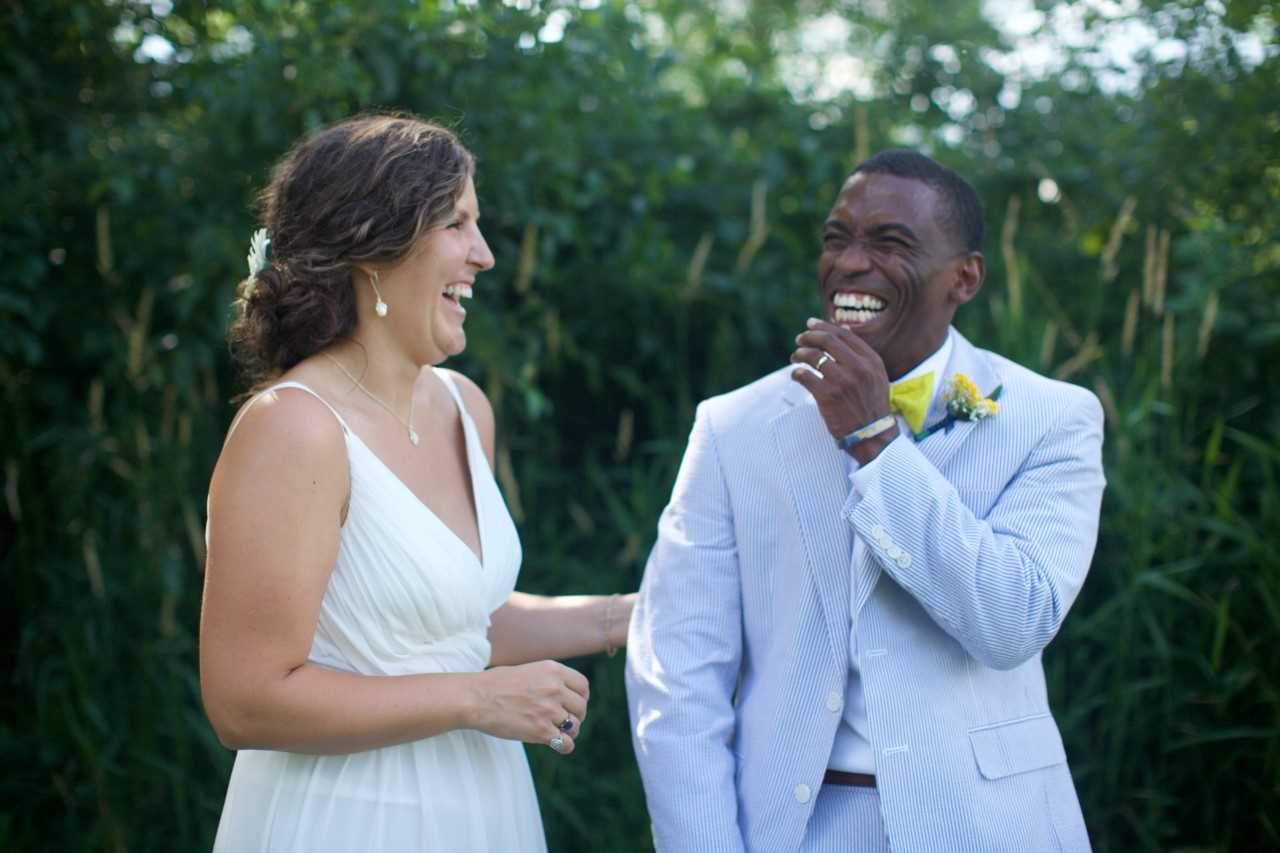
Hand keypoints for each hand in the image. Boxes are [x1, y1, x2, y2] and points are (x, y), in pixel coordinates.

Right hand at [471, 660, 588, 753]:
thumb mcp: (528, 670)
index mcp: (553, 670)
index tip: (574, 704)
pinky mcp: (540, 731)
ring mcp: (549, 710)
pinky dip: (563, 746)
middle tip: (564, 721)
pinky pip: (566, 743)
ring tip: (557, 732)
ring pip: (575, 726)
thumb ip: (548, 679)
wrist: (475, 698)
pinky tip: (556, 745)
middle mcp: (555, 688)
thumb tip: (564, 693)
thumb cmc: (495, 684)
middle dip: (575, 716)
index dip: (581, 697)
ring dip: (569, 731)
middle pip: (581, 707)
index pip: (583, 686)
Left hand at [790, 318, 899, 464]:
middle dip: (809, 336)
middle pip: (827, 341)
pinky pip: (805, 375)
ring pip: (813, 356)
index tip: (810, 324)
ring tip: (795, 357)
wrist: (872, 435)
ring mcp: (842, 381)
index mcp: (871, 360)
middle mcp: (858, 367)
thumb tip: (843, 331)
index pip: (844, 334)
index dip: (824, 326)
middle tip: (799, 339)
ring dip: (800, 354)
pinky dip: (797, 372)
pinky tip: (796, 374)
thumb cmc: (871, 405)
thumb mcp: (877, 376)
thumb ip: (862, 356)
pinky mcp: (827, 396)